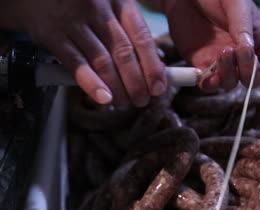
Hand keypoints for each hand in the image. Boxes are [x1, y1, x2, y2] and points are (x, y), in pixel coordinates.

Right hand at [5, 0, 166, 106]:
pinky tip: (103, 98)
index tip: (158, 87)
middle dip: (136, 82)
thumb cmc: (81, 5)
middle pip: (124, 53)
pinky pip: (76, 64)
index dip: (152, 67)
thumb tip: (155, 67)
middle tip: (141, 100)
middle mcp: (99, 10)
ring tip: (124, 102)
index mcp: (120, 2)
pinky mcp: (53, 34)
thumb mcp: (110, 8)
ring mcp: (74, 21)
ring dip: (117, 88)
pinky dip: (91, 84)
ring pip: (102, 61)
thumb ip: (129, 33)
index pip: (142, 38)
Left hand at [164, 0, 259, 91]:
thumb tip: (246, 48)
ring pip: (232, 83)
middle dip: (250, 72)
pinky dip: (210, 85)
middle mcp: (241, 56)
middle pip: (253, 78)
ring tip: (223, 52)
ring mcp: (222, 63)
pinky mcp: (201, 65)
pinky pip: (208, 84)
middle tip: (241, 52)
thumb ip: (243, 25)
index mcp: (258, 40)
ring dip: (229, 74)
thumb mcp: (237, 3)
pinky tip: (209, 77)